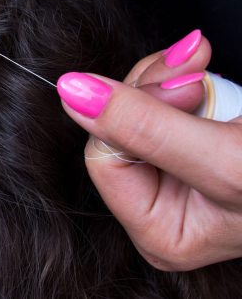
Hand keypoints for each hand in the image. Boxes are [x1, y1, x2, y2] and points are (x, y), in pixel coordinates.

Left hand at [57, 30, 241, 270]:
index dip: (137, 111)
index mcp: (163, 234)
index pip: (104, 157)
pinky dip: (189, 73)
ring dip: (176, 75)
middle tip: (200, 64)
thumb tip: (71, 93)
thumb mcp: (227, 161)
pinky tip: (209, 69)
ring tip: (210, 67)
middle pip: (116, 127)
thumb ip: (146, 128)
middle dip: (157, 87)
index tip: (189, 86)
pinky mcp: (199, 139)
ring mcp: (182, 172)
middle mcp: (165, 207)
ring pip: (137, 104)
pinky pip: (165, 94)